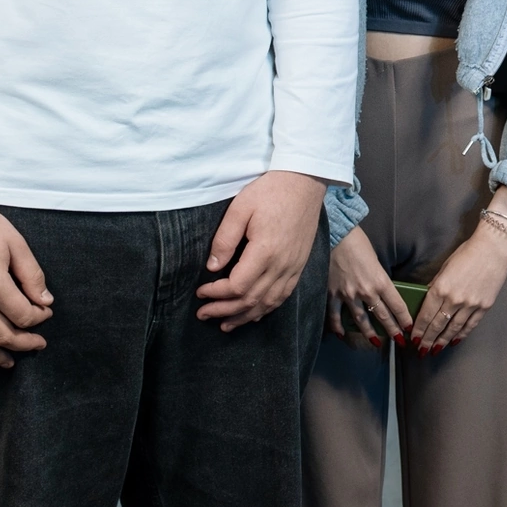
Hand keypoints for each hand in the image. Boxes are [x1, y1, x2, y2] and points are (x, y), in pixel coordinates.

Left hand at [197, 170, 326, 329]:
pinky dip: (266, 309)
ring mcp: (294, 267)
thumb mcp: (240, 208)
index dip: (216, 294)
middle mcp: (282, 265)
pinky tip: (254, 313)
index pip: (237, 286)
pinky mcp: (299, 265)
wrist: (305, 181)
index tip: (201, 292)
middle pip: (251, 300)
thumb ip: (224, 240)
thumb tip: (212, 267)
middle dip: (225, 311)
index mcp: (266, 251)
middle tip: (204, 314)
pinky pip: (283, 296)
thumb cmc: (270, 190)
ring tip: (225, 324)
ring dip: (245, 316)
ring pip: (268, 303)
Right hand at [326, 227, 412, 346]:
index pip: (397, 305)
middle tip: (400, 341)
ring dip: (369, 333)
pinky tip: (342, 334)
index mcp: (380, 281)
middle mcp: (366, 291)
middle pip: (382, 316)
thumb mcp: (375, 261)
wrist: (335, 235)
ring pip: (361, 320)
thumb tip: (380, 292)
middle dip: (393, 330)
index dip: (404, 319)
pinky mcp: (332, 294)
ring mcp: (348, 295)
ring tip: (376, 342)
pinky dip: (338, 326)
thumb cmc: (357, 243)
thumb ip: (379, 279)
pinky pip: (335, 315)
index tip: (409, 328)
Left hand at [411, 225, 506, 353]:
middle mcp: (454, 300)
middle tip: (422, 351)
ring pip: (453, 328)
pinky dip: (462, 334)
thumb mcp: (445, 267)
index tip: (414, 339)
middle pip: (437, 325)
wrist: (493, 248)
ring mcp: (470, 304)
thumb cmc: (468, 253)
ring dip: (443, 341)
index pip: (426, 315)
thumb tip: (426, 298)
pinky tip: (455, 340)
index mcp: (440, 288)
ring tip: (436, 349)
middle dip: (428, 340)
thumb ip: (435, 285)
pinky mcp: (484, 306)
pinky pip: (471, 325)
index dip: (419, 330)